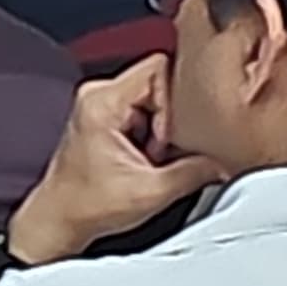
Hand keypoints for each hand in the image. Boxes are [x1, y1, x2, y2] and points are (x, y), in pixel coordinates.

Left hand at [5, 58, 220, 266]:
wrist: (60, 218)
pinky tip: (149, 159)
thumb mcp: (153, 191)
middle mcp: (98, 95)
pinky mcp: (107, 118)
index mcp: (101, 101)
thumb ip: (197, 171)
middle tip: (164, 152)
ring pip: (157, 98)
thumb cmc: (88, 204)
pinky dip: (156, 135)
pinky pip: (147, 111)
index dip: (178, 99)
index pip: (159, 68)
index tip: (172, 135)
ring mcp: (101, 104)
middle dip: (174, 119)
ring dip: (165, 129)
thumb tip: (226, 162)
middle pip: (160, 82)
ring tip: (153, 159)